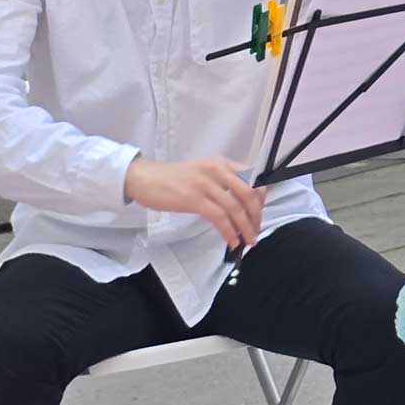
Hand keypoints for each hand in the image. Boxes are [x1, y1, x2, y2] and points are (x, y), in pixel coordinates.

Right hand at [124, 155, 263, 245]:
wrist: (144, 178)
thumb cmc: (172, 178)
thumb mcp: (203, 172)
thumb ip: (222, 182)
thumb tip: (241, 202)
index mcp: (222, 163)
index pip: (253, 179)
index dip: (261, 198)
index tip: (259, 213)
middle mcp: (218, 170)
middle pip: (248, 195)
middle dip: (256, 216)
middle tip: (256, 231)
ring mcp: (206, 184)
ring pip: (235, 208)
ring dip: (245, 228)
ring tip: (248, 241)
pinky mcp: (194, 199)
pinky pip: (219, 217)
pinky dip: (228, 231)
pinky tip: (231, 241)